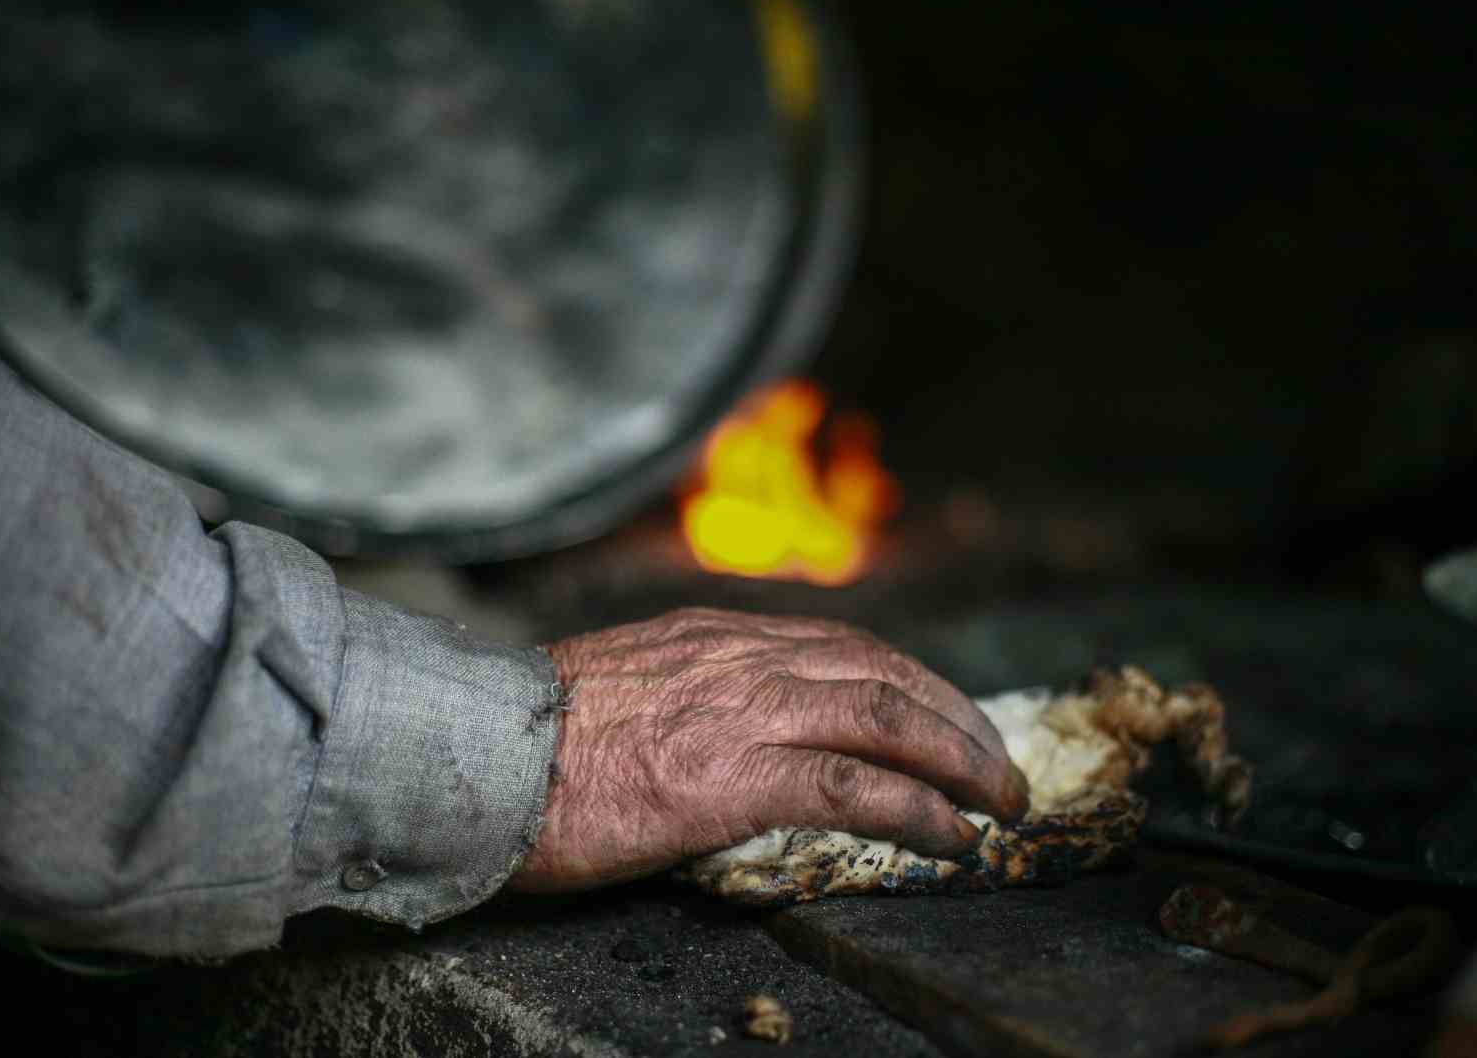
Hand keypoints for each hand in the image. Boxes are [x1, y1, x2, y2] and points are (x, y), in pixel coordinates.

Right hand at [508, 607, 1028, 891]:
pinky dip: (920, 811)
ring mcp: (743, 713)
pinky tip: (954, 838)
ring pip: (888, 717)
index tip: (949, 717)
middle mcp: (744, 659)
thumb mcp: (625, 683)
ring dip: (962, 761)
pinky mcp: (733, 777)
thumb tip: (727, 723)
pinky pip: (855, 787)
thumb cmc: (532, 736)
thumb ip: (689, 688)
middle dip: (958, 719)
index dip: (914, 683)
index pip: (847, 647)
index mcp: (718, 637)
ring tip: (1002, 802)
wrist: (474, 753)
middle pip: (886, 673)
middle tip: (999, 765)